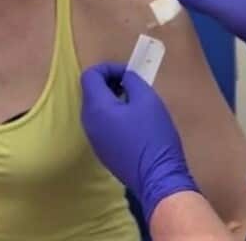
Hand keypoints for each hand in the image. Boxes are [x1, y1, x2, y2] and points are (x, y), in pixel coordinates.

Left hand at [80, 64, 198, 221]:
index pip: (90, 75)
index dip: (109, 68)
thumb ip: (132, 81)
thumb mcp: (148, 100)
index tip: (129, 73)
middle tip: (133, 86)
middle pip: (91, 92)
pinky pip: (102, 124)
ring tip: (136, 103)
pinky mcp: (102, 151)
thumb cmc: (153, 136)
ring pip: (97, 109)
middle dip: (111, 83)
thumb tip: (125, 78)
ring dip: (113, 99)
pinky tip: (134, 123)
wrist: (156, 177)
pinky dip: (114, 115)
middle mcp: (88, 122)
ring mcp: (94, 139)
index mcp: (96, 108)